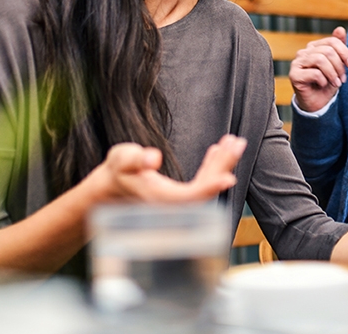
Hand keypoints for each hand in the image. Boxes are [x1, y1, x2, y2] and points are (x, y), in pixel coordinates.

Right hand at [93, 135, 245, 203]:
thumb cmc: (116, 173)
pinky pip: (201, 182)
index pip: (191, 196)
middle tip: (237, 143)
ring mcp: (179, 202)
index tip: (229, 176)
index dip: (210, 187)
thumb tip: (153, 158)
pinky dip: (212, 166)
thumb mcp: (121, 160)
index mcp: (161, 200)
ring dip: (221, 163)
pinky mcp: (181, 196)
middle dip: (223, 165)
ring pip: (207, 185)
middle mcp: (174, 205)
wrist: (109, 189)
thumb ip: (134, 159)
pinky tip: (218, 150)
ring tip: (233, 142)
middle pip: (205, 188)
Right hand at [289, 26, 347, 111]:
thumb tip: (340, 29)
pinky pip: (314, 73)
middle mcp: (304, 52)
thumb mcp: (337, 65)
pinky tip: (323, 85)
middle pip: (327, 51)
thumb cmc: (327, 83)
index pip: (332, 41)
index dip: (345, 52)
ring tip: (336, 83)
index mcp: (314, 47)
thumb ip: (339, 47)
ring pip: (320, 59)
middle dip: (339, 66)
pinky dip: (323, 80)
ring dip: (332, 73)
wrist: (317, 103)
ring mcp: (297, 63)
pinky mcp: (294, 75)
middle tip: (343, 79)